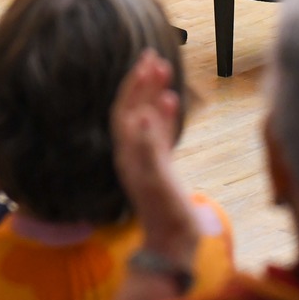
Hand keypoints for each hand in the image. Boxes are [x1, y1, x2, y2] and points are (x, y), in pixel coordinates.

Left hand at [111, 50, 197, 258]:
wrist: (172, 244)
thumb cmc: (166, 215)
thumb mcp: (157, 180)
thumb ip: (149, 148)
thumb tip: (140, 115)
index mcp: (129, 153)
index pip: (126, 110)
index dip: (134, 85)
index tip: (146, 60)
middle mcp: (133, 153)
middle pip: (133, 109)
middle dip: (142, 82)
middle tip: (153, 56)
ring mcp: (146, 159)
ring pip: (146, 117)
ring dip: (153, 93)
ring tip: (164, 69)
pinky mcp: (160, 166)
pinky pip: (158, 132)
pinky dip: (164, 113)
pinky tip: (172, 100)